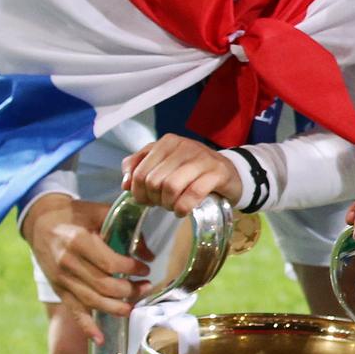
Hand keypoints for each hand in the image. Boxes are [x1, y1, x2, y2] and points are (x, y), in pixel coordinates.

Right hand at [21, 194, 150, 341]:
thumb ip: (126, 229)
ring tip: (134, 306)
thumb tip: (148, 253)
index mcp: (78, 241)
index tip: (145, 268)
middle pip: (103, 286)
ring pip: (92, 302)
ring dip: (116, 308)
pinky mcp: (59, 290)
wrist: (41, 220)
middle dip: (129, 291)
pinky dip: (87, 327)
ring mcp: (62, 280)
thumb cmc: (75, 214)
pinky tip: (100, 338)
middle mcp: (68, 263)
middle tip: (146, 287)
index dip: (131, 270)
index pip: (109, 264)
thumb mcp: (100, 212)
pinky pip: (74, 311)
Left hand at [121, 133, 241, 216]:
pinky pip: (193, 194)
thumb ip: (140, 167)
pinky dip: (183, 207)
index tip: (148, 199)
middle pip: (153, 181)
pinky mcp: (217, 173)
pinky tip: (183, 210)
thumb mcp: (164, 163)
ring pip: (171, 187)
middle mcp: (184, 146)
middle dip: (154, 200)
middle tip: (162, 204)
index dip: (139, 192)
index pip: (140, 172)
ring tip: (173, 206)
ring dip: (168, 204)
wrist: (229, 171)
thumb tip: (125, 184)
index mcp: (167, 142)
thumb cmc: (191, 170)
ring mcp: (202, 158)